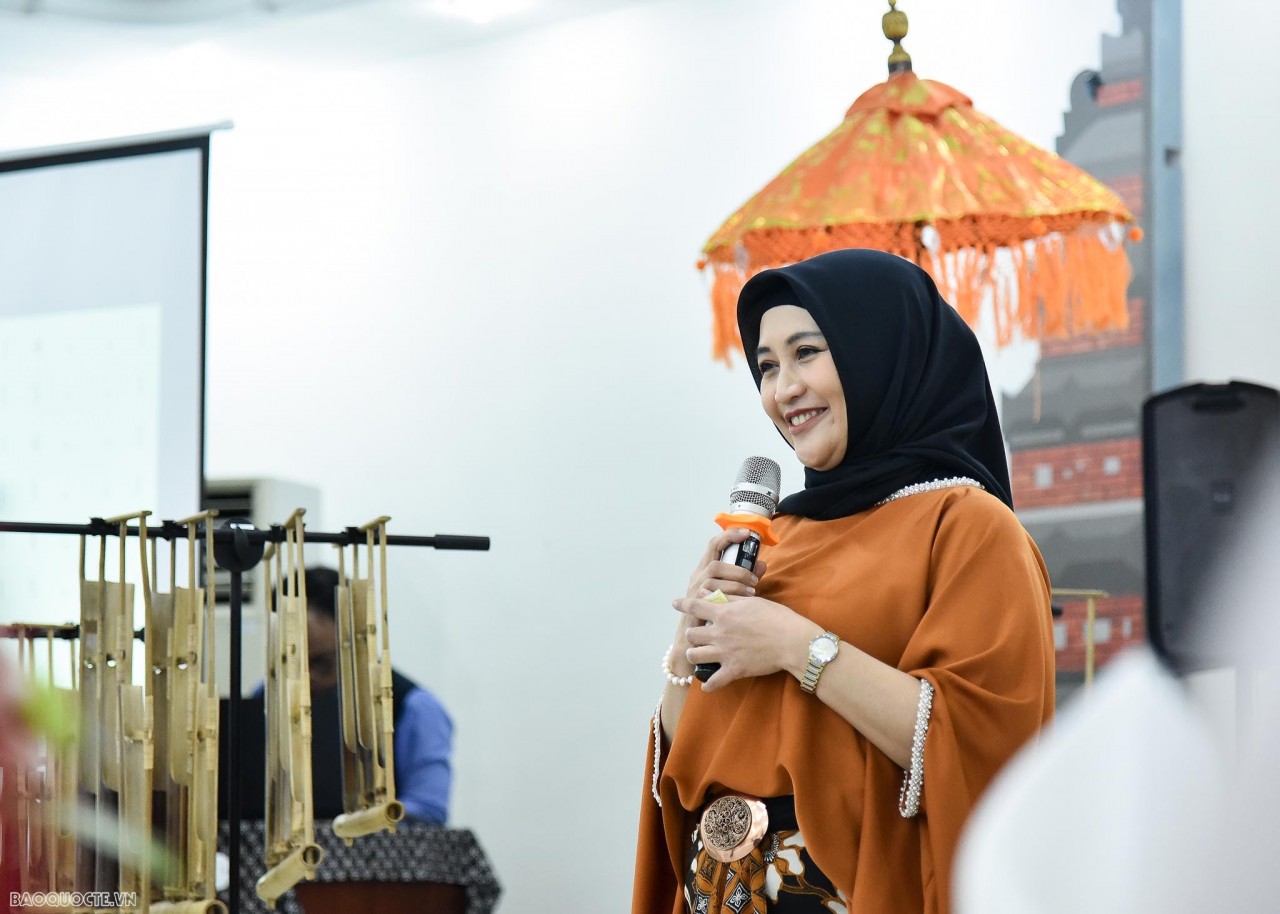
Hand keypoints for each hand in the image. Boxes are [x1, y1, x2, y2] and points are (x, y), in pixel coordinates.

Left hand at [674, 593, 816, 691]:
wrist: (792, 641)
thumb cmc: (776, 617)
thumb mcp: (752, 601)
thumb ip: (728, 598)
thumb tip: (708, 593)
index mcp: (724, 613)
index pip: (695, 606)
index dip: (683, 604)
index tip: (675, 603)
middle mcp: (720, 632)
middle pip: (691, 634)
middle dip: (693, 634)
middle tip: (700, 635)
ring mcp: (725, 653)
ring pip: (694, 656)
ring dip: (696, 655)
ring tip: (702, 655)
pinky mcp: (734, 670)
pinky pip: (713, 682)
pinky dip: (709, 684)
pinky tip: (708, 684)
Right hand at [685, 528, 768, 599]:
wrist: (695, 633)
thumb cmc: (715, 607)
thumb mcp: (731, 588)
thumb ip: (746, 577)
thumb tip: (761, 564)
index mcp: (705, 568)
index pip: (714, 545)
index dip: (729, 536)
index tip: (746, 533)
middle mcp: (698, 577)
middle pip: (715, 565)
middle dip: (738, 571)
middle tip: (754, 580)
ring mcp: (695, 591)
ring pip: (713, 582)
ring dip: (735, 586)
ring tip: (750, 594)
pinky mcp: (695, 607)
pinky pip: (712, 600)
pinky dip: (728, 600)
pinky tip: (740, 605)